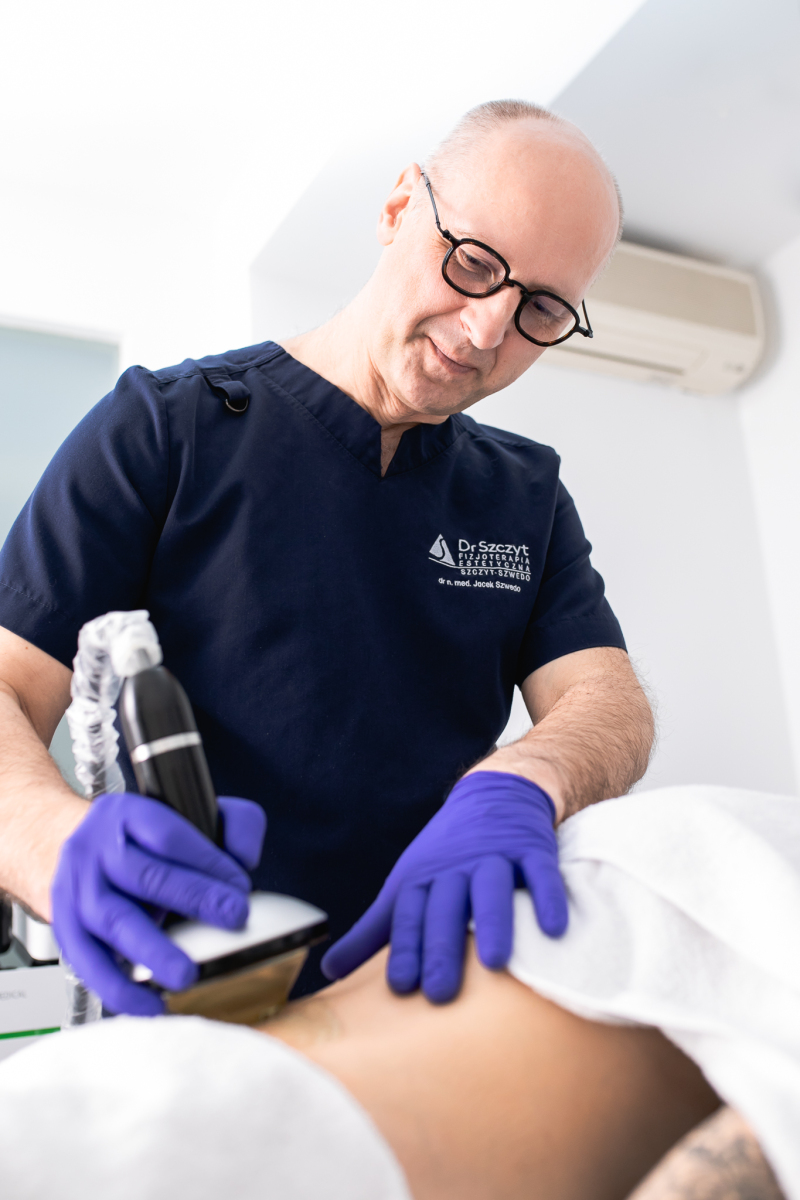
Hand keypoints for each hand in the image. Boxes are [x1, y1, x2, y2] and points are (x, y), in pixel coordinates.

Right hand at [51, 793, 265, 1015]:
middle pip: (146, 875)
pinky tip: (151, 1004)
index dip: (207, 861)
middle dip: (193, 897)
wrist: (75, 850)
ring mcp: (77, 891)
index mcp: (128, 814)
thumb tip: (245, 860)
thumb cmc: (141, 839)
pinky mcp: (66, 929)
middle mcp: (97, 850)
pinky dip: (120, 988)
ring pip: (114, 920)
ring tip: (186, 973)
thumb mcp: (189, 812)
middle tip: (232, 917)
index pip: (169, 835)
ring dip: (153, 950)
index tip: (240, 886)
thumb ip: (232, 826)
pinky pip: (89, 963)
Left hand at [322, 771, 567, 1002]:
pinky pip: (541, 875)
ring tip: (494, 963)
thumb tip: (328, 971)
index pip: (410, 916)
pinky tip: (553, 929)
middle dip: (442, 948)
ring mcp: (496, 857)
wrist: (495, 793)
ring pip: (492, 891)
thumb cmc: (446, 854)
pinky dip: (548, 899)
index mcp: (423, 878)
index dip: (404, 949)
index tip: (400, 987)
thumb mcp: (406, 885)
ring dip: (492, 924)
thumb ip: (373, 931)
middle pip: (447, 908)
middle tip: (441, 994)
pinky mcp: (532, 850)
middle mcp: (456, 867)